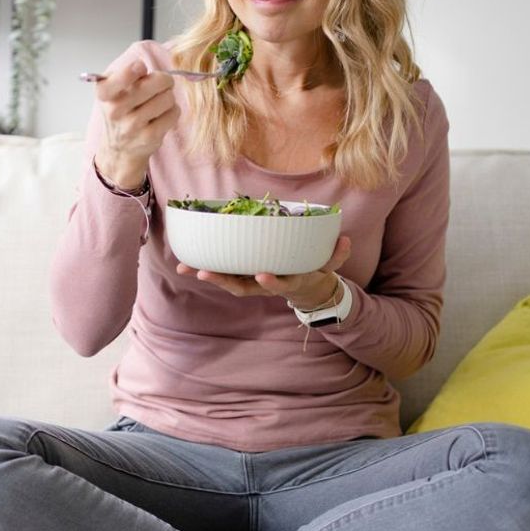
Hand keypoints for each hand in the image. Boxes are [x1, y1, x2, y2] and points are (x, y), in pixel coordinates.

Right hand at [93, 59, 178, 190]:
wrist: (118, 148)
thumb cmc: (120, 111)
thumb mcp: (112, 89)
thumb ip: (125, 73)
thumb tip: (144, 69)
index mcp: (104, 94)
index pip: (122, 76)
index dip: (136, 69)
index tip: (140, 69)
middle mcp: (115, 110)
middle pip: (156, 82)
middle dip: (164, 80)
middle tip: (162, 84)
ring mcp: (132, 125)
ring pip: (168, 98)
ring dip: (168, 97)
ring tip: (159, 102)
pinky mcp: (149, 137)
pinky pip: (174, 113)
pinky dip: (173, 111)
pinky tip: (162, 114)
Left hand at [176, 236, 352, 308]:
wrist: (306, 291)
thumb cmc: (314, 271)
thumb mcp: (328, 266)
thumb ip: (336, 255)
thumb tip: (345, 239)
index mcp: (289, 282)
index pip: (281, 285)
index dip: (272, 282)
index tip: (262, 275)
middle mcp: (266, 285)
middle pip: (243, 288)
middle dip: (224, 281)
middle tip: (205, 272)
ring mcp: (252, 284)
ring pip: (229, 283)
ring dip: (209, 276)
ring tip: (188, 268)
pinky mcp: (242, 277)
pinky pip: (222, 275)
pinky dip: (204, 269)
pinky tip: (184, 262)